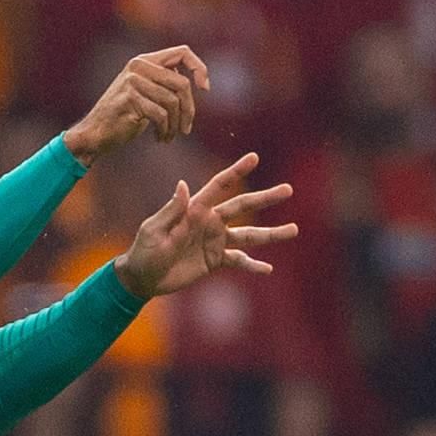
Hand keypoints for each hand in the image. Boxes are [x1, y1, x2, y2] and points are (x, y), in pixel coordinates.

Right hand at [63, 46, 210, 162]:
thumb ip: (165, 82)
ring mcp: (132, 81)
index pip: (183, 52)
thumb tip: (199, 80)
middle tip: (186, 129)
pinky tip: (160, 138)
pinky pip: (160, 115)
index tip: (205, 89)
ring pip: (172, 101)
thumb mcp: (147, 93)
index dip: (199, 68)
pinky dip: (165, 130)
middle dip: (189, 109)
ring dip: (176, 124)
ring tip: (170, 136)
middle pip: (182, 83)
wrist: (95, 133)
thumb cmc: (125, 116)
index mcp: (145, 60)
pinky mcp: (129, 99)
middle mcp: (138, 66)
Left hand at [114, 151, 297, 298]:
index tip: (254, 157)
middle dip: (265, 198)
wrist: (142, 278)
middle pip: (242, 207)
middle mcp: (209, 222)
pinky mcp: (215, 260)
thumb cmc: (143, 251)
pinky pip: (238, 260)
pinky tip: (268, 268)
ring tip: (294, 230)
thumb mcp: (154, 230)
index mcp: (195, 209)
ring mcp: (214, 241)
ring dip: (271, 233)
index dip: (236, 171)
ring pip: (248, 235)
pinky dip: (253, 265)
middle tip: (288, 189)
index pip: (219, 186)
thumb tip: (183, 185)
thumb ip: (172, 211)